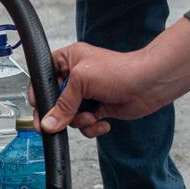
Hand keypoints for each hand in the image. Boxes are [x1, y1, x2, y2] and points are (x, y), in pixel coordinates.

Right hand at [41, 20, 189, 136]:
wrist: (149, 83)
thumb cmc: (119, 70)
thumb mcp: (82, 82)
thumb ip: (62, 104)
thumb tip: (47, 123)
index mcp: (67, 61)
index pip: (42, 80)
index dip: (39, 97)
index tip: (41, 110)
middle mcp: (76, 78)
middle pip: (54, 103)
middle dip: (62, 114)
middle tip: (63, 121)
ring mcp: (87, 95)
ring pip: (69, 117)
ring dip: (79, 121)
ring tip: (91, 116)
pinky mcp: (99, 109)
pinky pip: (86, 125)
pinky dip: (93, 127)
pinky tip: (104, 121)